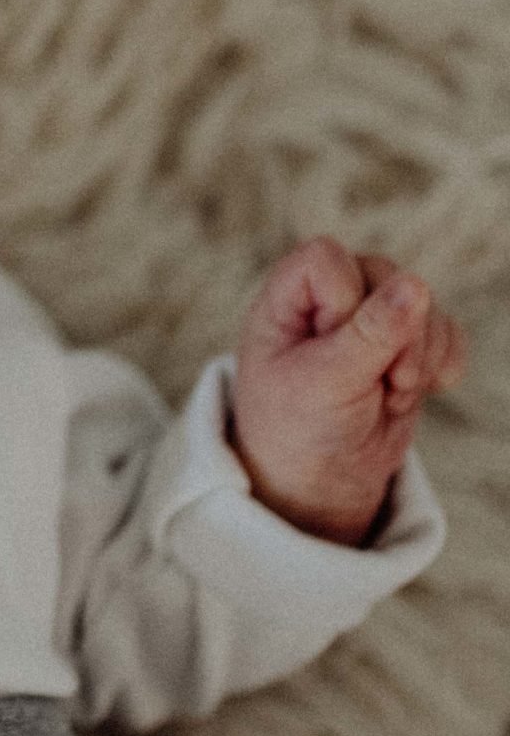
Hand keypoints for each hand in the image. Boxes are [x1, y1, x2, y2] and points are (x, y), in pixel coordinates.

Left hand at [230, 237, 468, 545]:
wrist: (321, 477)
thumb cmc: (298, 427)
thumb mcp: (325, 382)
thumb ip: (369, 335)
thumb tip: (416, 285)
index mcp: (286, 299)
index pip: (326, 258)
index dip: (343, 299)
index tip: (333, 347)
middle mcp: (328, 298)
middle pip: (387, 275)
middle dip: (395, 336)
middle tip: (378, 382)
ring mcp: (371, 318)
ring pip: (424, 304)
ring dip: (418, 357)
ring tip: (386, 395)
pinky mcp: (408, 343)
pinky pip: (449, 331)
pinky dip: (442, 365)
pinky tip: (410, 394)